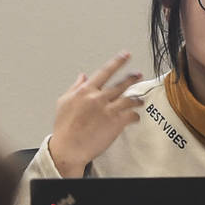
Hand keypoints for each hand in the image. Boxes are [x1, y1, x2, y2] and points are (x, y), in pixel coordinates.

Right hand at [48, 51, 144, 177]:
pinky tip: (135, 117)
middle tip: (138, 74)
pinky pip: (131, 116)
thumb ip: (75, 87)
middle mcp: (98, 98)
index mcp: (86, 91)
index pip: (105, 71)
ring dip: (136, 99)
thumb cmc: (64, 129)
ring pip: (129, 99)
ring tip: (140, 100)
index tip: (125, 55)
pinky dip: (135, 116)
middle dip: (132, 77)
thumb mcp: (64, 102)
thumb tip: (82, 76)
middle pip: (121, 84)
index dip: (117, 62)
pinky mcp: (116, 123)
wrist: (68, 149)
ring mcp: (109, 110)